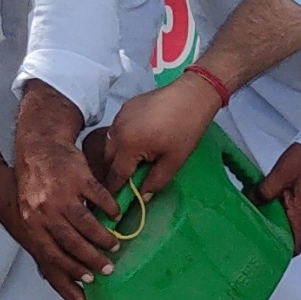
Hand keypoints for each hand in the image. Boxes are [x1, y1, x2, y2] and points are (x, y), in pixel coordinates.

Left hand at [15, 86, 120, 297]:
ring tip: (115, 245)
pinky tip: (116, 215)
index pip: (53, 253)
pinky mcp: (78, 177)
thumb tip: (64, 263)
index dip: (72, 268)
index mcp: (33, 222)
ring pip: (87, 223)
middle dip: (92, 259)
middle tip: (108, 268)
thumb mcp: (32, 210)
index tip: (89, 280)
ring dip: (104, 238)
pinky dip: (110, 209)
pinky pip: (98, 198)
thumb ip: (46, 233)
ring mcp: (62, 193)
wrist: (38, 148)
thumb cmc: (37, 184)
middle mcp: (46, 210)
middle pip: (72, 242)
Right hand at [101, 70, 226, 192]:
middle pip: (108, 159)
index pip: (115, 175)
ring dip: (117, 157)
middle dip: (114, 174)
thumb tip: (142, 197)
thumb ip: (156, 181)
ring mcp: (119, 117)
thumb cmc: (186, 129)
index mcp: (128, 145)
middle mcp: (117, 131)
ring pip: (110, 144)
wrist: (192, 94)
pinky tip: (137, 144)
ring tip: (131, 166)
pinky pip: (117, 130)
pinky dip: (122, 141)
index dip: (114, 191)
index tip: (113, 205)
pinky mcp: (125, 108)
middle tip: (125, 185)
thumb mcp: (174, 161)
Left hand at [255, 142, 300, 250]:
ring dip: (266, 224)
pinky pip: (278, 211)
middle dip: (268, 241)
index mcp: (299, 214)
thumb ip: (265, 191)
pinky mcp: (291, 198)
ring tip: (246, 223)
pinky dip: (267, 211)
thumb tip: (249, 202)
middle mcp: (298, 215)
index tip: (264, 255)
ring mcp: (295, 207)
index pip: (294, 246)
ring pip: (280, 224)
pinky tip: (254, 204)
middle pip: (285, 238)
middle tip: (247, 241)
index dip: (281, 254)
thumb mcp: (280, 175)